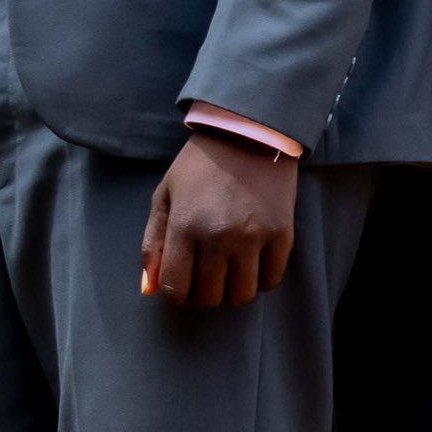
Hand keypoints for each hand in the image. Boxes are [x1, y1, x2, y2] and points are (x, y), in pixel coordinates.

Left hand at [141, 132, 298, 310]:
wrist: (250, 134)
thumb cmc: (200, 166)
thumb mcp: (164, 197)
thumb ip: (152, 244)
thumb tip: (149, 289)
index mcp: (184, 227)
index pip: (175, 288)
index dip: (176, 294)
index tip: (183, 283)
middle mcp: (219, 237)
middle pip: (209, 297)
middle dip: (203, 294)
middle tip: (206, 277)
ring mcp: (254, 238)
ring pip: (242, 295)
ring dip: (232, 292)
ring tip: (230, 273)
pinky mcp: (282, 234)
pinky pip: (272, 280)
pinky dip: (261, 280)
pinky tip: (253, 264)